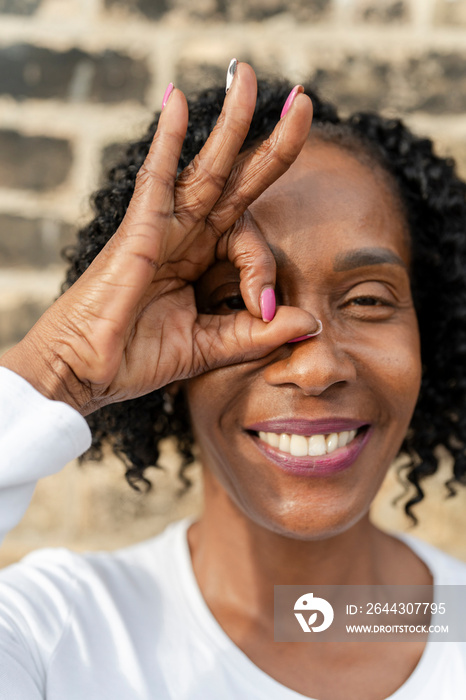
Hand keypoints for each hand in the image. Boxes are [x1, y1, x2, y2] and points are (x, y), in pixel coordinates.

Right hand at [0, 64, 317, 414]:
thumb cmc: (138, 357)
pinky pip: (156, 177)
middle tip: (304, 103)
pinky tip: (180, 101)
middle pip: (237, 180)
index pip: (251, 241)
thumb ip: (258, 335)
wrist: (86, 372)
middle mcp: (188, 235)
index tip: (266, 309)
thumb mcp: (211, 346)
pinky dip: (167, 140)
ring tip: (251, 76)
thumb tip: (312, 324)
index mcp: (203, 259)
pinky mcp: (139, 230)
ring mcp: (163, 227)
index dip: (266, 271)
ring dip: (231, 122)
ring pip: (205, 166)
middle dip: (272, 143)